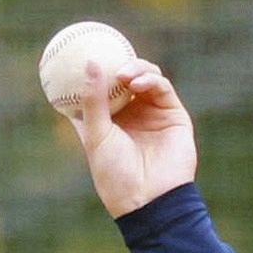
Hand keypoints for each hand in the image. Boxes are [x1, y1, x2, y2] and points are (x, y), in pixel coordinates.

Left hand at [70, 58, 196, 217]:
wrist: (147, 199)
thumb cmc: (115, 174)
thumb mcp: (96, 136)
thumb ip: (93, 100)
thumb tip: (89, 63)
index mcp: (108, 122)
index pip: (100, 89)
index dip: (92, 72)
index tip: (78, 54)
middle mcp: (131, 115)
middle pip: (124, 78)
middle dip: (115, 63)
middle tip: (104, 58)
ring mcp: (153, 113)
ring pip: (145, 77)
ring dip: (134, 69)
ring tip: (122, 74)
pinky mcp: (173, 114)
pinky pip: (162, 88)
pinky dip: (150, 80)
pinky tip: (136, 81)